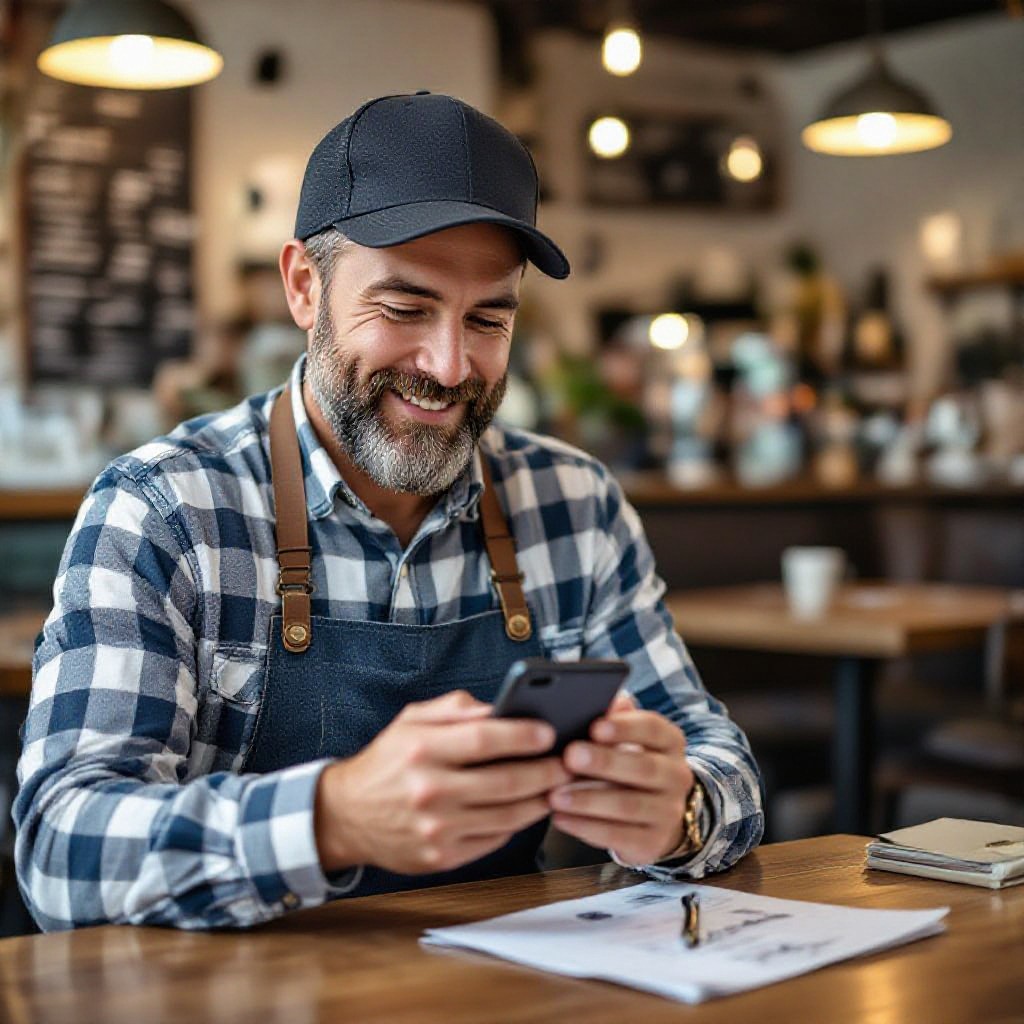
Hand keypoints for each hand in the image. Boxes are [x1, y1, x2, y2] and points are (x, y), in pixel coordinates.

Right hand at [314, 690, 570, 874]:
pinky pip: (495, 840)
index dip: (523, 736)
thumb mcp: (412, 720)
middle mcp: (429, 791)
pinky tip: (531, 807)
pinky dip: (519, 824)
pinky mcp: (442, 857)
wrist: (346, 815)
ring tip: (559, 785)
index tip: (550, 732)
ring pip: (508, 816)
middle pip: (506, 782)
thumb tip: (503, 708)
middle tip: (570, 761)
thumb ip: (456, 710)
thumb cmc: (387, 762)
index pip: (484, 739)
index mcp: (422, 750)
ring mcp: (437, 829)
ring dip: (541, 800)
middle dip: (546, 771)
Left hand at [548, 692, 693, 865]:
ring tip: (554, 794)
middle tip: (570, 756)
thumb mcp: (627, 738)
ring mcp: (668, 812)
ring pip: (628, 806)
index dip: (625, 727)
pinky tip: (561, 818)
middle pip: (643, 768)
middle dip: (604, 762)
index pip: (653, 728)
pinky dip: (586, 827)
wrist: (656, 814)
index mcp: (670, 742)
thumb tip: (603, 696)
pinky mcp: (653, 843)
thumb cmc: (630, 764)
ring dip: (588, 800)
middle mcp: (677, 776)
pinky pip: (618, 836)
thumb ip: (614, 717)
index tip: (595, 726)